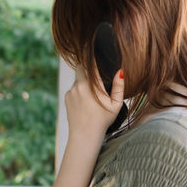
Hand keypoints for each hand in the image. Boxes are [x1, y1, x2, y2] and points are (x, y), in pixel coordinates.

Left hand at [50, 66, 124, 186]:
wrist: (84, 135)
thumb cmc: (103, 121)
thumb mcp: (115, 105)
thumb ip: (119, 87)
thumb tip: (120, 71)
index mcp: (92, 86)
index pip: (91, 65)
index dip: (92, 58)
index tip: (93, 50)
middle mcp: (79, 85)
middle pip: (81, 68)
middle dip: (87, 70)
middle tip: (95, 77)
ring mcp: (71, 91)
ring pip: (77, 79)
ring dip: (83, 82)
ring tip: (91, 95)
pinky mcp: (67, 97)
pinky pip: (73, 88)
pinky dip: (78, 90)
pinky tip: (84, 101)